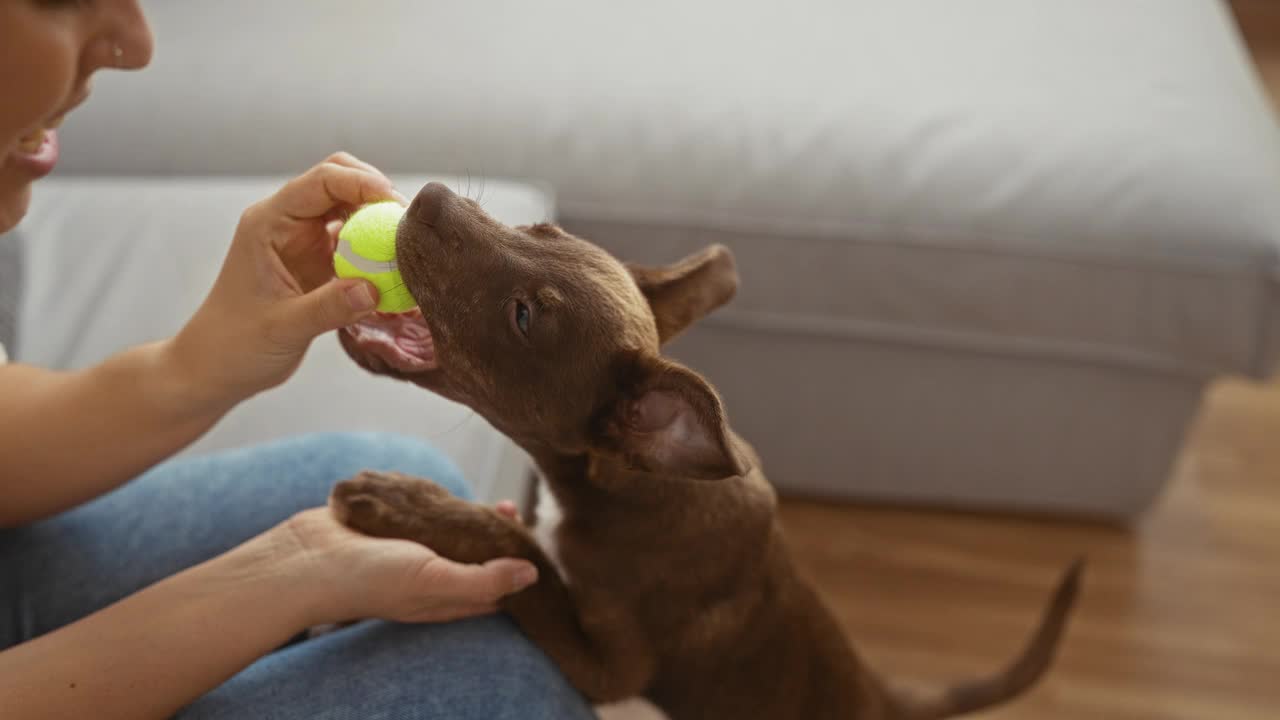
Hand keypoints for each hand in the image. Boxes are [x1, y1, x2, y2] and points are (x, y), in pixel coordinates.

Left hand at [170, 153, 406, 410]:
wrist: (217, 366)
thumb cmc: (235, 344)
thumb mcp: (283, 327)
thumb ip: (328, 308)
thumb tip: (374, 289)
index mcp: (269, 223)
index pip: (321, 181)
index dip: (361, 183)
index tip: (395, 202)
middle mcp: (287, 223)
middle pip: (339, 181)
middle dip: (375, 193)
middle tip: (406, 221)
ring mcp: (303, 240)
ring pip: (350, 208)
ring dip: (378, 220)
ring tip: (405, 245)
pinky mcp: (317, 261)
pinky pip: (354, 240)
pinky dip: (376, 247)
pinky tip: (392, 266)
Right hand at [273, 507, 538, 624]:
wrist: (307, 558)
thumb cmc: (370, 578)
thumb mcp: (434, 580)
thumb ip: (483, 579)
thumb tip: (532, 573)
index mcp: (445, 597)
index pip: (494, 587)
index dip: (515, 567)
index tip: (535, 542)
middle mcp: (430, 575)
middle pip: (475, 555)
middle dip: (496, 536)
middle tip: (509, 510)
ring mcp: (410, 550)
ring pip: (451, 532)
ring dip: (470, 516)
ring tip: (495, 502)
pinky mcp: (391, 527)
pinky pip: (421, 513)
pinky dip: (434, 502)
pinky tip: (443, 491)